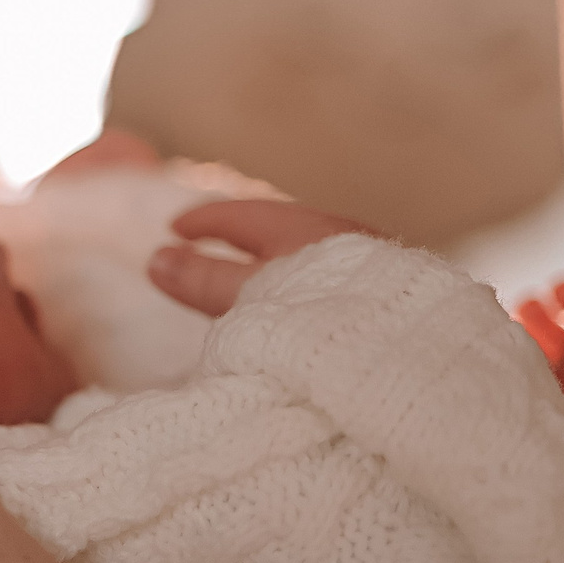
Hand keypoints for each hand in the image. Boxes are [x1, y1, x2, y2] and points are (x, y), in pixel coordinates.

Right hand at [147, 198, 369, 316]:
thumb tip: (157, 258)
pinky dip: (300, 286)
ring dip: (272, 265)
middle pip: (277, 230)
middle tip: (207, 248)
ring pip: (306, 256)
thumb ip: (206, 280)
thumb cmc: (322, 314)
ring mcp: (367, 266)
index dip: (203, 221)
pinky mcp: (385, 296)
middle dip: (239, 238)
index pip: (241, 215)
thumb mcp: (250, 298)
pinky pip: (329, 279)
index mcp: (299, 230)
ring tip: (249, 283)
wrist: (406, 347)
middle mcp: (337, 237)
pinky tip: (300, 310)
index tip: (173, 229)